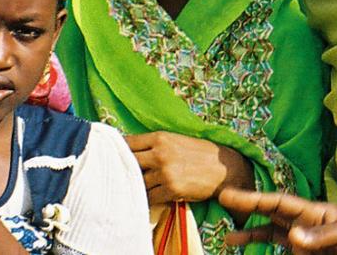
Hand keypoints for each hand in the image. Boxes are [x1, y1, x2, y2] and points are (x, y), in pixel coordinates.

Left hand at [127, 131, 252, 205]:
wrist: (225, 169)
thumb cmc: (202, 153)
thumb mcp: (178, 140)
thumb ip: (156, 144)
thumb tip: (131, 150)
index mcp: (161, 138)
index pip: (128, 143)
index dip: (117, 150)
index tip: (111, 155)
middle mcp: (161, 154)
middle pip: (128, 163)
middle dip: (122, 169)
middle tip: (118, 175)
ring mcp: (166, 172)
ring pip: (137, 182)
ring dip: (135, 187)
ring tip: (134, 189)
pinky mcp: (171, 189)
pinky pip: (149, 197)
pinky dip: (148, 199)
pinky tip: (149, 198)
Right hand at [217, 187, 336, 254]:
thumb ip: (323, 234)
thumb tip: (291, 236)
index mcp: (318, 213)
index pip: (280, 203)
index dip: (255, 199)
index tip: (230, 195)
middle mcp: (308, 226)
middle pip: (272, 214)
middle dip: (249, 208)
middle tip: (223, 201)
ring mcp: (308, 244)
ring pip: (273, 235)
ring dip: (253, 234)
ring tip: (230, 236)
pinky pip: (283, 253)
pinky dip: (267, 251)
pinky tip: (253, 251)